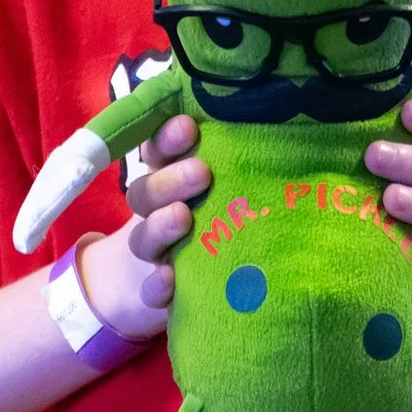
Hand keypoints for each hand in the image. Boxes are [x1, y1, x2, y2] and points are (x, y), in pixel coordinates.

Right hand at [79, 117, 208, 336]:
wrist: (168, 283)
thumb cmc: (214, 218)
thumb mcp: (219, 186)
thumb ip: (230, 158)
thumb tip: (268, 119)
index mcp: (166, 180)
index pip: (156, 152)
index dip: (166, 139)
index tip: (189, 127)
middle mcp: (154, 214)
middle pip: (146, 193)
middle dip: (170, 181)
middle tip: (201, 172)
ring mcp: (153, 254)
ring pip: (143, 238)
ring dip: (161, 226)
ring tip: (183, 217)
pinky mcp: (156, 292)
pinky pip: (149, 291)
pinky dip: (156, 285)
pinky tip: (169, 278)